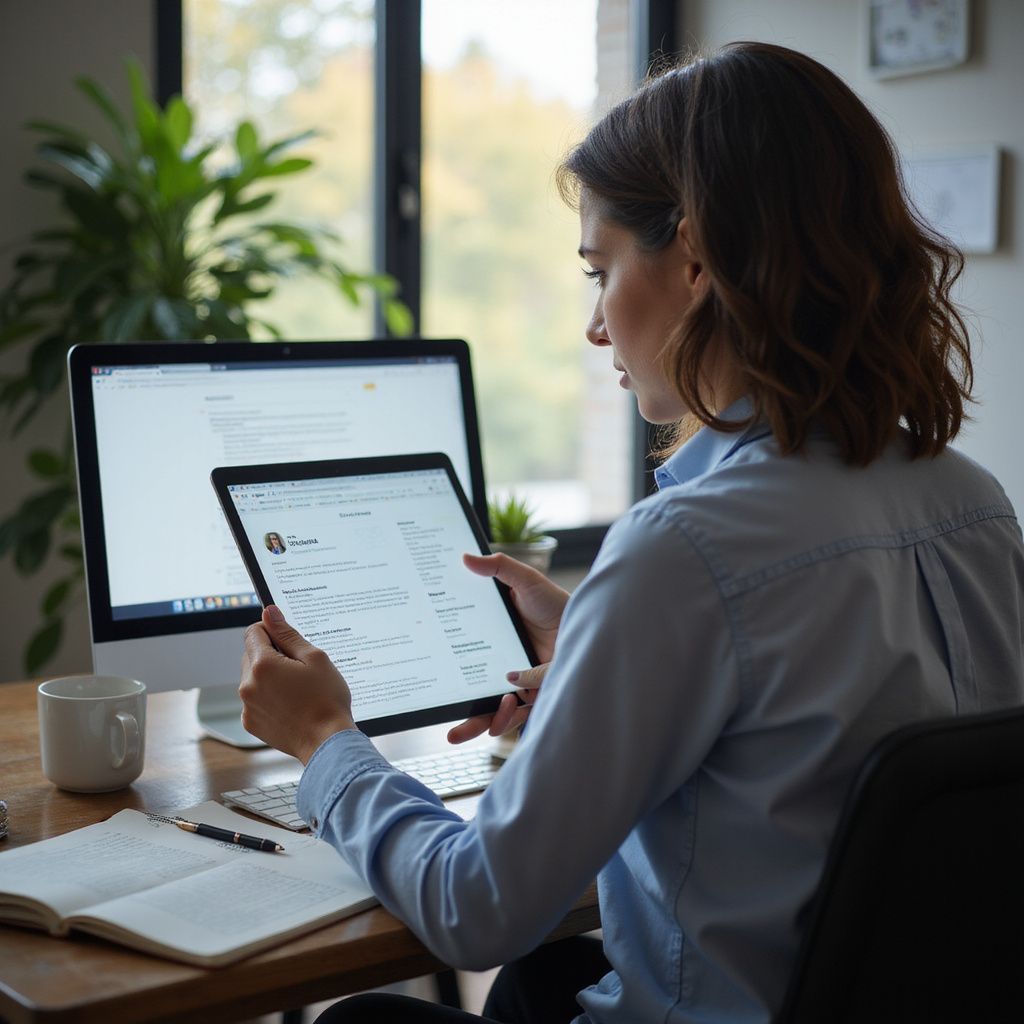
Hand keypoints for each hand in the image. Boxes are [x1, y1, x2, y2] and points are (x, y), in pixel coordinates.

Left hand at [240, 606, 355, 763]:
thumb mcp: (314, 658)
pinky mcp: (250, 722)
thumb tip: (269, 613)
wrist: (327, 742)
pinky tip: (290, 704)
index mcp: (263, 665)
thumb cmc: (326, 700)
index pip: (254, 632)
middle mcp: (247, 685)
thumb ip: (287, 634)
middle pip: (251, 654)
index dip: (271, 630)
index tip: (287, 639)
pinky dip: (268, 696)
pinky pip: (254, 699)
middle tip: (299, 667)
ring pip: (253, 677)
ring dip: (270, 676)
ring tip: (297, 689)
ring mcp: (247, 705)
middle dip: (271, 654)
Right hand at [446, 552, 568, 743]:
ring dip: (485, 721)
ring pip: (499, 714)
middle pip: (481, 700)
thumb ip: (498, 568)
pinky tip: (507, 701)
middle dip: (466, 722)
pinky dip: (508, 715)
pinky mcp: (539, 694)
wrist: (590, 619)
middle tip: (450, 733)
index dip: (452, 681)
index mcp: (494, 647)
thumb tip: (465, 557)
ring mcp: (523, 685)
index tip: (434, 689)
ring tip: (470, 726)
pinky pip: (520, 714)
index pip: (466, 666)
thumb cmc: (557, 603)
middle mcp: (506, 669)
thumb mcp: (525, 581)